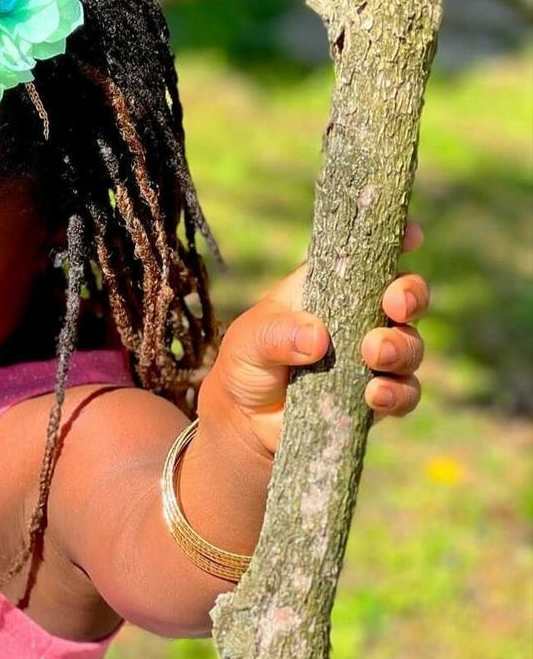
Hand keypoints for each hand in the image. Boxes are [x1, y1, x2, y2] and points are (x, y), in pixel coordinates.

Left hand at [201, 223, 428, 455]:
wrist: (247, 421)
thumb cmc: (248, 362)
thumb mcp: (250, 340)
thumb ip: (277, 334)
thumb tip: (317, 338)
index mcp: (331, 287)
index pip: (368, 256)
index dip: (395, 241)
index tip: (411, 236)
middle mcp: (361, 317)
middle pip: (407, 296)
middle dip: (411, 295)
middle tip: (394, 305)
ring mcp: (373, 358)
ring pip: (411, 344)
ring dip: (401, 347)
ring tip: (374, 354)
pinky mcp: (379, 397)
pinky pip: (406, 392)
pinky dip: (398, 392)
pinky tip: (375, 395)